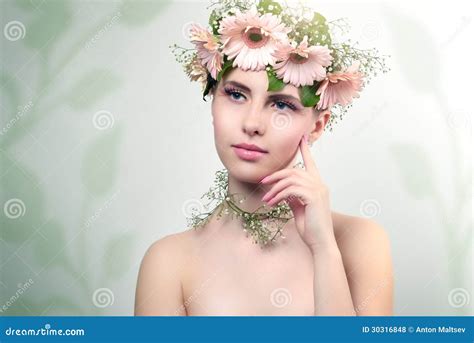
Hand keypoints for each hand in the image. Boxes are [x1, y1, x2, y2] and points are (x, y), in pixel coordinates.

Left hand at [260, 134, 335, 253]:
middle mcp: (320, 184)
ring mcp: (318, 189)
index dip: (305, 150)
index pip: (311, 163)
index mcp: (317, 185)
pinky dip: (278, 195)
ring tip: (267, 199)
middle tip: (263, 182)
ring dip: (275, 189)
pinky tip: (272, 203)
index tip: (302, 138)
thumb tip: (282, 190)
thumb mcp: (298, 208)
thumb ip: (292, 196)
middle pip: (293, 171)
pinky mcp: (313, 197)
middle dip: (276, 175)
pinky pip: (291, 190)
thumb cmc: (310, 228)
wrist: (320, 242)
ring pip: (290, 179)